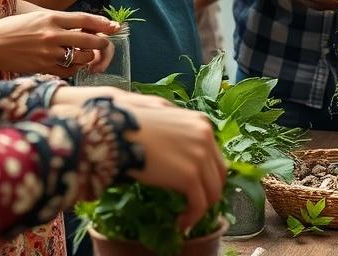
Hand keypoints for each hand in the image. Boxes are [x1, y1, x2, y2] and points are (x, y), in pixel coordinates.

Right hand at [0, 10, 118, 75]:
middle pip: (89, 39)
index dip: (103, 23)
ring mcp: (48, 52)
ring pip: (81, 57)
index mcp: (50, 17)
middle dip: (101, 43)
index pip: (84, 19)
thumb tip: (82, 26)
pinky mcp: (42, 67)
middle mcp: (52, 34)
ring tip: (85, 55)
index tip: (115, 27)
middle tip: (103, 44)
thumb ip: (58, 21)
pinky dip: (73, 69)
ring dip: (87, 57)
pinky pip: (68, 71)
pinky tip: (70, 65)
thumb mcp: (35, 16)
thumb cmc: (11, 28)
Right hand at [50, 87, 225, 229]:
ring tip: (185, 217)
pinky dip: (192, 217)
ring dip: (200, 209)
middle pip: (219, 174)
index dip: (207, 176)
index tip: (195, 189)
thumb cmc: (133, 123)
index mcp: (202, 123)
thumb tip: (181, 144)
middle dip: (208, 193)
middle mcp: (206, 136)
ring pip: (212, 192)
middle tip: (193, 205)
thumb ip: (178, 126)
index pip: (215, 156)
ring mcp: (200, 155)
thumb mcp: (163, 114)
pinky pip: (199, 204)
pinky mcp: (189, 175)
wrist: (118, 130)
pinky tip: (180, 222)